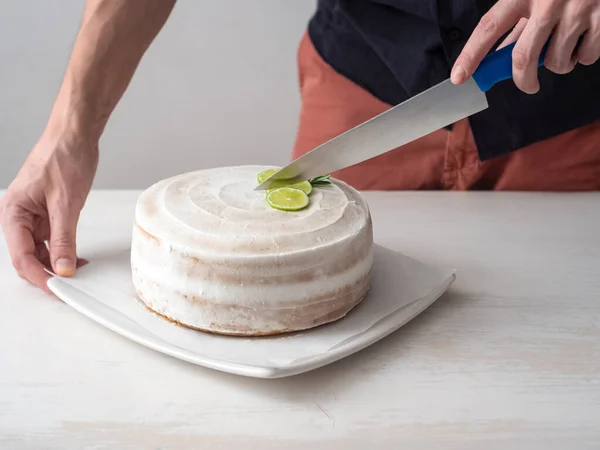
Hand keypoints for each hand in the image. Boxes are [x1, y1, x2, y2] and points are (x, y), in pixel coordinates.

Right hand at [0, 130, 97, 292]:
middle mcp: (19, 216)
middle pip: (27, 257)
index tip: (57, 289)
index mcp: (13, 212)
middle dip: (46, 273)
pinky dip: (64, 251)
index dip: (38, 276)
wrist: (75, 135)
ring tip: (77, 274)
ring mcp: (33, 216)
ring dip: (57, 264)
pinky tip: (79, 259)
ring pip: (40, 251)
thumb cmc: (64, 157)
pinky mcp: (48, 214)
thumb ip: (64, 239)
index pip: (21, 256)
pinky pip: (52, 240)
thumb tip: (63, 268)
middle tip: (69, 288)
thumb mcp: (66, 203)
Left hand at [451, 0, 599, 93]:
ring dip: (558, 65)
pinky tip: (583, 40)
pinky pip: (586, 58)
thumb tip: (500, 57)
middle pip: (523, 58)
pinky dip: (582, 57)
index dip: (471, 55)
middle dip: (522, 80)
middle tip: (527, 84)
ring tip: (563, 46)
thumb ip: (517, 23)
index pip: (489, 27)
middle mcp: (548, 2)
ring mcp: (577, 10)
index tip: (458, 77)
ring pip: (557, 62)